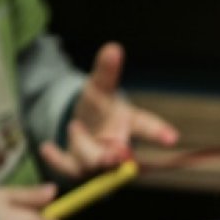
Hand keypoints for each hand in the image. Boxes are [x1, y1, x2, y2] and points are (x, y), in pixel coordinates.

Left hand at [40, 43, 178, 178]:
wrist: (83, 128)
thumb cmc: (98, 108)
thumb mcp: (99, 87)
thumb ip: (106, 72)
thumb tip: (113, 48)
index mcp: (129, 125)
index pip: (147, 127)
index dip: (159, 133)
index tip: (172, 138)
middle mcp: (118, 148)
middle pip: (119, 157)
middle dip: (115, 158)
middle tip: (114, 154)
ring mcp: (100, 163)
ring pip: (92, 164)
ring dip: (81, 145)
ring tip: (74, 127)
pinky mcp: (79, 171)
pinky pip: (69, 170)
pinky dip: (57, 160)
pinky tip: (47, 147)